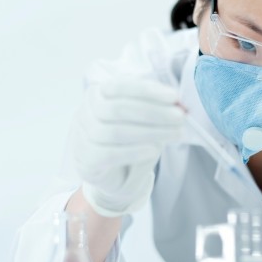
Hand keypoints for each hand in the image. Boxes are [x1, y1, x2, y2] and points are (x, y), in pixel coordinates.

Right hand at [73, 78, 184, 216]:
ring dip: (150, 132)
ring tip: (175, 134)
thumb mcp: (143, 119)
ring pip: (115, 132)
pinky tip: (154, 150)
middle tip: (180, 118)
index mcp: (97, 94)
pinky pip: (109, 154)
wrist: (114, 175)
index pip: (119, 86)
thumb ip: (157, 108)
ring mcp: (82, 138)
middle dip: (154, 112)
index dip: (148, 91)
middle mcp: (84, 113)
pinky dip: (134, 151)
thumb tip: (180, 104)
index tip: (174, 97)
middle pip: (118, 109)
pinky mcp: (86, 161)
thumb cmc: (129, 140)